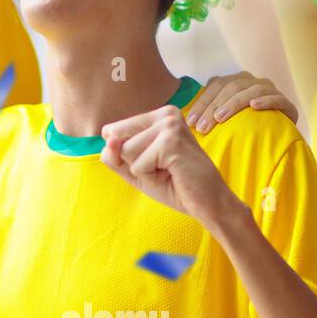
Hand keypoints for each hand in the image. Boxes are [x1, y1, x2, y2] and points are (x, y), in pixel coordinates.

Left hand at [102, 105, 240, 226]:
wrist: (207, 203)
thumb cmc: (172, 184)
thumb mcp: (133, 169)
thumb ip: (114, 154)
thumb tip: (109, 138)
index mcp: (157, 115)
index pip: (111, 132)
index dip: (124, 156)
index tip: (152, 161)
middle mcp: (165, 114)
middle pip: (116, 138)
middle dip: (132, 162)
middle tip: (161, 168)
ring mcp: (170, 125)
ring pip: (125, 151)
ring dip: (142, 171)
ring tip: (168, 171)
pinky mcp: (171, 142)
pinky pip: (137, 165)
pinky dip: (150, 177)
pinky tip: (172, 175)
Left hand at [187, 71, 297, 132]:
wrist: (275, 136)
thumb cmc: (241, 127)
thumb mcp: (222, 117)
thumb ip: (206, 111)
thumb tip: (182, 117)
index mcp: (235, 81)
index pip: (215, 85)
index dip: (202, 103)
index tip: (190, 122)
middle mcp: (252, 81)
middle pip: (231, 87)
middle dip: (213, 107)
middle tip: (202, 127)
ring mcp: (270, 90)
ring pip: (251, 89)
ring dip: (234, 103)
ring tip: (221, 118)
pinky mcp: (286, 103)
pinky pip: (276, 98)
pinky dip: (265, 100)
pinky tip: (254, 107)